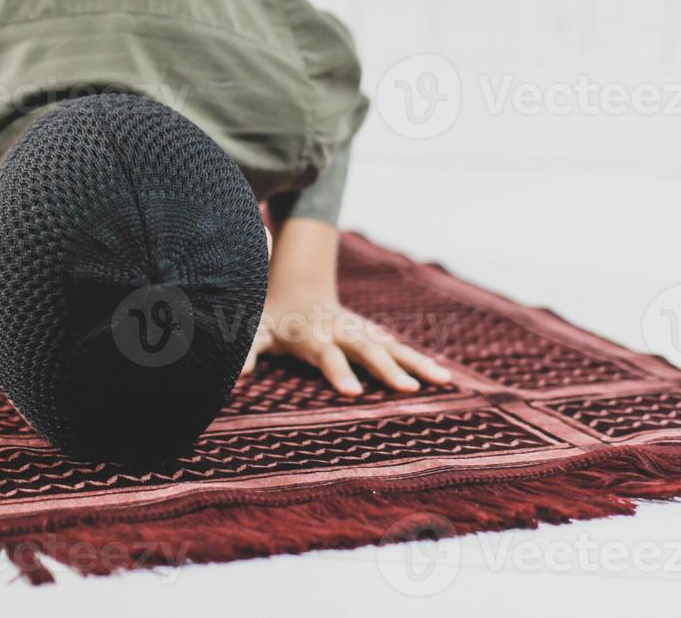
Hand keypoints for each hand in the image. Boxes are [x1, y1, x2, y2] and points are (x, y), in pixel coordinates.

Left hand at [241, 217, 450, 395]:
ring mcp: (359, 330)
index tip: (354, 393)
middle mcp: (340, 330)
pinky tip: (442, 375)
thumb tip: (237, 375)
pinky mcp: (371, 333)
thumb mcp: (253, 331)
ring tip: (443, 380)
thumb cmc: (272, 318)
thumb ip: (246, 350)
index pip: (327, 355)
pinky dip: (419, 359)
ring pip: (390, 346)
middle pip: (366, 350)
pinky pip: (397, 347)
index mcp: (311, 334)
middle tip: (408, 390)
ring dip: (415, 362)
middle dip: (387, 369)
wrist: (296, 288)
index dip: (340, 372)